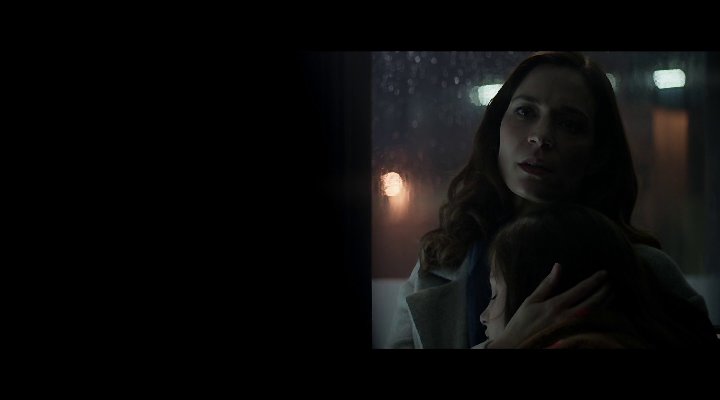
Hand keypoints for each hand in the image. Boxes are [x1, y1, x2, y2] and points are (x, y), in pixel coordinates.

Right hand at [487, 263, 609, 348]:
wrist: (517, 345)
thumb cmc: (522, 323)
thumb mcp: (531, 301)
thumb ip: (546, 284)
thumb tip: (558, 266)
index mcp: (555, 306)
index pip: (581, 290)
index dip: (594, 280)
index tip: (604, 273)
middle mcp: (566, 318)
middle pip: (593, 303)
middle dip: (604, 292)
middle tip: (611, 283)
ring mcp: (571, 329)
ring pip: (595, 315)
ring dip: (605, 304)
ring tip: (610, 294)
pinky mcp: (572, 337)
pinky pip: (591, 326)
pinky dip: (599, 317)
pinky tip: (603, 311)